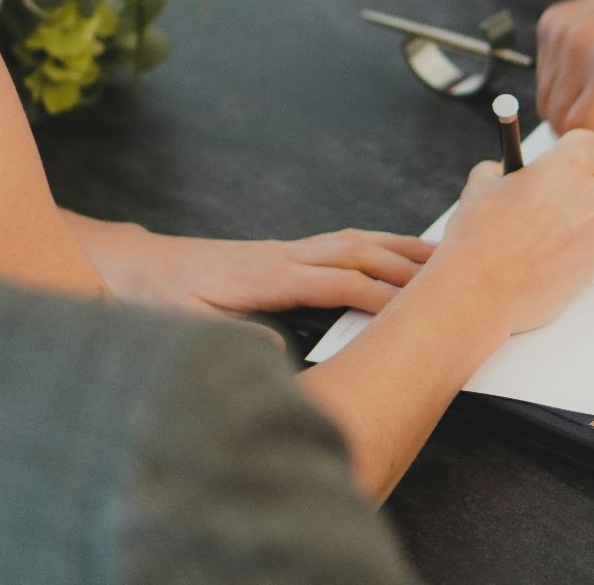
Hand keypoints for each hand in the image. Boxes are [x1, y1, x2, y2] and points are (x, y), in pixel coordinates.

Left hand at [66, 214, 436, 317]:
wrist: (139, 266)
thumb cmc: (161, 295)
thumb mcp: (187, 324)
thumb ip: (232, 338)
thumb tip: (276, 352)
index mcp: (267, 276)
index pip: (336, 281)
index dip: (378, 293)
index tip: (415, 306)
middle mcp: (283, 255)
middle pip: (357, 251)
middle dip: (406, 263)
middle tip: (454, 274)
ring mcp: (287, 249)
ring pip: (354, 240)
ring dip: (398, 247)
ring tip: (441, 255)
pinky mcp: (285, 252)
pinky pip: (342, 242)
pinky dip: (376, 243)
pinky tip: (394, 251)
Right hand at [428, 129, 593, 334]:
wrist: (478, 292)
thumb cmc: (478, 236)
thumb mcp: (480, 186)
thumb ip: (503, 172)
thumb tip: (507, 174)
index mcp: (567, 169)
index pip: (593, 142)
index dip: (575, 150)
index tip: (560, 159)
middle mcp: (590, 201)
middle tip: (572, 190)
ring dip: (578, 223)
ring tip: (535, 237)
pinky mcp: (588, 273)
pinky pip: (585, 255)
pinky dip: (567, 256)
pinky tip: (533, 263)